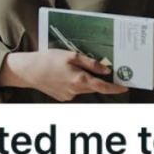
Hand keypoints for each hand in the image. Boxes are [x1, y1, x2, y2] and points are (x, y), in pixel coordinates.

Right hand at [0, 49, 128, 101]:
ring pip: (84, 89)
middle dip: (99, 81)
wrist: (28, 71)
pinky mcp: (62, 97)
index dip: (116, 88)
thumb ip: (91, 63)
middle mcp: (76, 90)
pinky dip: (73, 83)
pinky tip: (63, 75)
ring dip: (84, 81)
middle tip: (103, 71)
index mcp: (80, 80)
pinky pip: (74, 90)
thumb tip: (106, 70)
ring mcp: (68, 96)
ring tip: (72, 68)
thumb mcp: (71, 55)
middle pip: (94, 87)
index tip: (125, 87)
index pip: (104, 87)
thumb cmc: (48, 59)